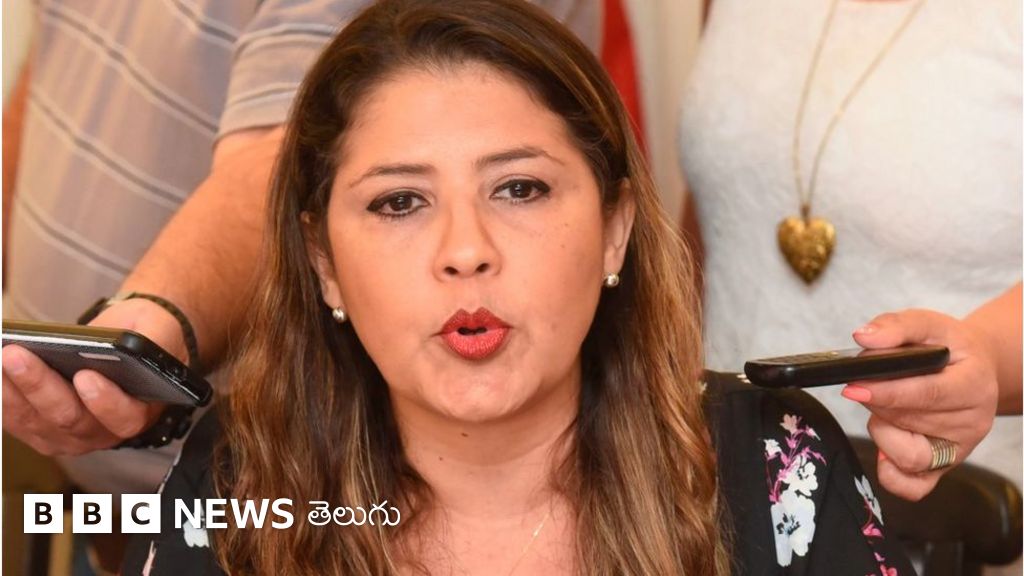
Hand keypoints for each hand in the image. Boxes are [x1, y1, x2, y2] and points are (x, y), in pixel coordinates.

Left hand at [2, 299, 185, 455]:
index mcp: (140, 410)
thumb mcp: (159, 331)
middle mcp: (105, 431)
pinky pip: (15, 419)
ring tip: (1, 357)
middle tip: (18, 356)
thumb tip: (125, 343)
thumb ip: (151, 339)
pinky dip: (1, 395)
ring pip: (35, 421)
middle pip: (69, 418)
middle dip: (40, 385)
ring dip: (12, 391)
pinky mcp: (40, 429)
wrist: (125, 342)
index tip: (86, 376)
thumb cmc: (144, 336)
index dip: (104, 400)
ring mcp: (69, 435)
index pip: (124, 416)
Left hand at [841, 309, 997, 500]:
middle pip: (912, 422)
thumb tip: (863, 337)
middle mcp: (972, 422)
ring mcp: (959, 449)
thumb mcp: (929, 324)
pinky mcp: (944, 468)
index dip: (886, 393)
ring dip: (883, 431)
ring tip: (883, 410)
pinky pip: (913, 487)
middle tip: (867, 386)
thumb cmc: (949, 348)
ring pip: (910, 456)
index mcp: (974, 383)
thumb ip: (896, 326)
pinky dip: (890, 471)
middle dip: (878, 405)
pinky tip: (884, 445)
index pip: (928, 394)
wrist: (975, 369)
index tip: (853, 386)